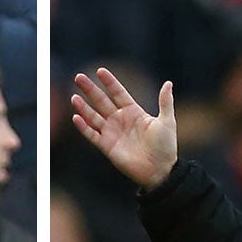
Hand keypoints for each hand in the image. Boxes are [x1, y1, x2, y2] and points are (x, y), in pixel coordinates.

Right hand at [70, 68, 177, 190]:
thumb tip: (168, 83)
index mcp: (133, 111)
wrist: (159, 170)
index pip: (118, 93)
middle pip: (101, 101)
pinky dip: (84, 127)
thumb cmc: (165, 147)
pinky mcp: (107, 147)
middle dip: (90, 89)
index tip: (100, 71)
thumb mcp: (167, 121)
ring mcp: (112, 133)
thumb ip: (165, 102)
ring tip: (74, 97)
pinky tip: (76, 117)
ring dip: (83, 107)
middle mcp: (120, 120)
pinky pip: (92, 135)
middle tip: (79, 77)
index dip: (109, 82)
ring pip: (93, 116)